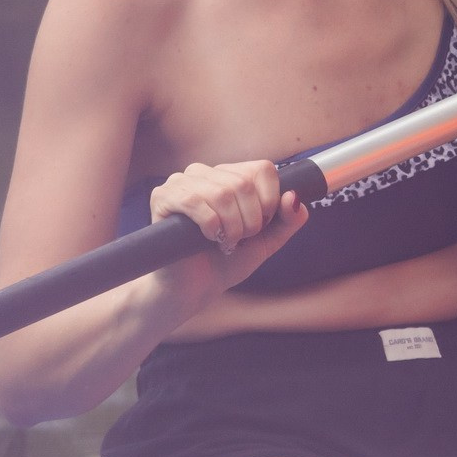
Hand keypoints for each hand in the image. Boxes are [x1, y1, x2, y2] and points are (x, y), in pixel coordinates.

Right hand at [149, 159, 308, 294]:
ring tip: (226, 242)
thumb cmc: (228, 261)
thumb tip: (293, 196)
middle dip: (250, 220)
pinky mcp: (162, 197)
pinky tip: (208, 238)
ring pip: (221, 193)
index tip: (261, 226)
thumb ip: (288, 220)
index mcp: (231, 175)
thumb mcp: (268, 241)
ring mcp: (182, 182)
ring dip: (231, 226)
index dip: (269, 200)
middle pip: (243, 183)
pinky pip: (194, 201)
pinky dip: (210, 225)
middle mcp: (206, 172)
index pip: (263, 168)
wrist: (195, 288)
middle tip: (240, 239)